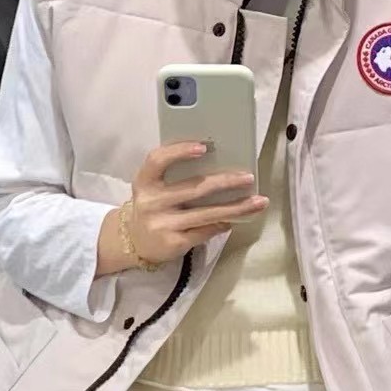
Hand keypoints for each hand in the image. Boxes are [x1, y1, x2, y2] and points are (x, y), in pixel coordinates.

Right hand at [97, 143, 266, 274]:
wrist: (131, 242)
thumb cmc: (152, 206)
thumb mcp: (154, 187)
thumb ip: (174, 175)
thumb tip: (219, 162)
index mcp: (144, 181)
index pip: (157, 160)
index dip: (179, 151)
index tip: (203, 147)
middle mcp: (151, 202)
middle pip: (194, 188)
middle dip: (225, 182)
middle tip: (248, 177)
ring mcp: (162, 224)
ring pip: (206, 214)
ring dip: (236, 208)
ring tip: (259, 202)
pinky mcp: (173, 243)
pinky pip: (205, 231)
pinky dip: (223, 224)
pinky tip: (235, 219)